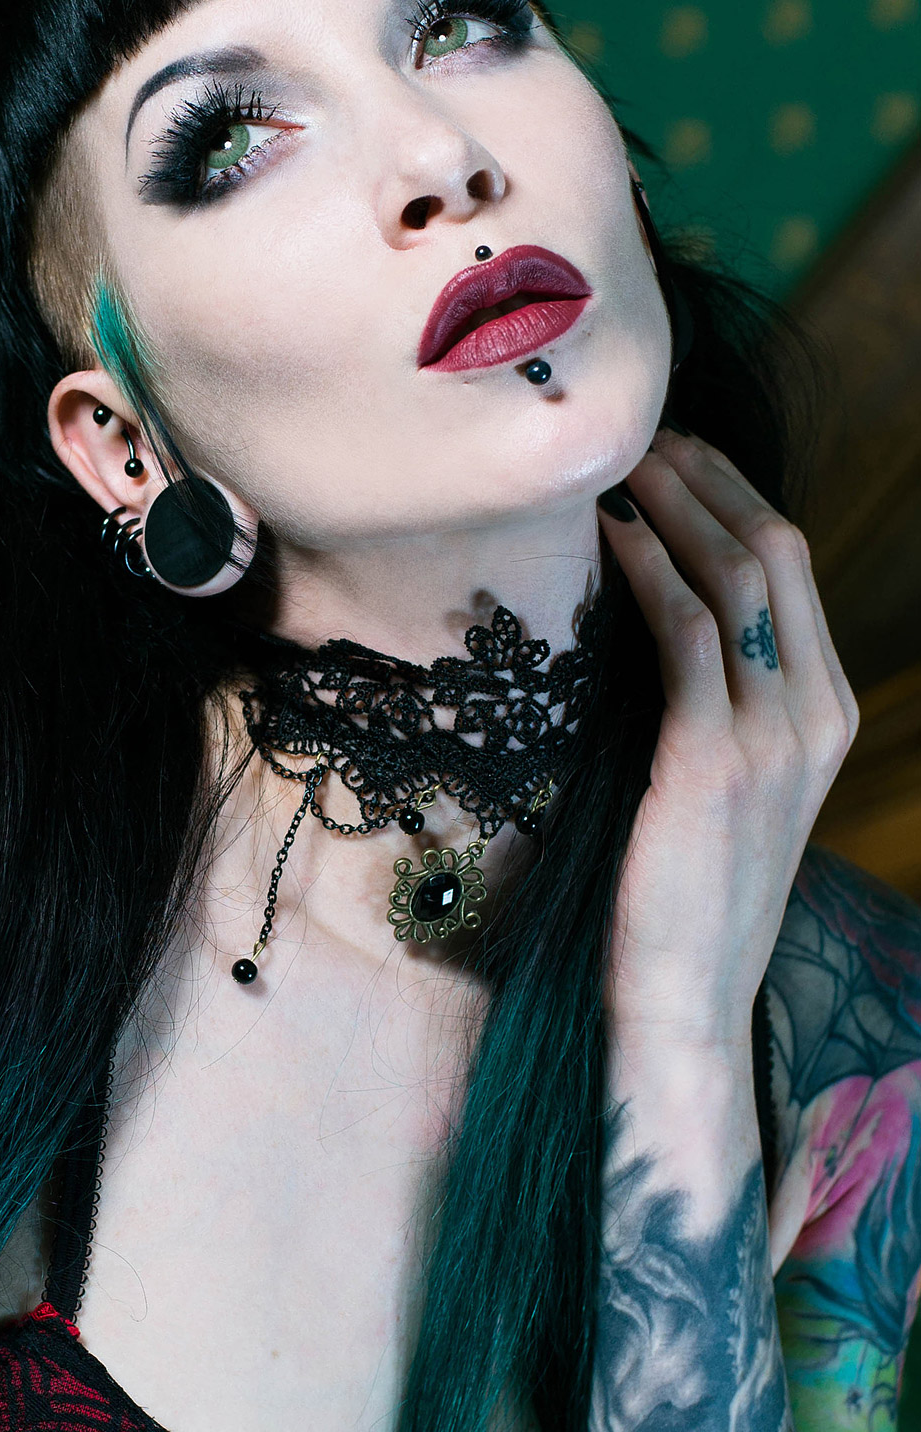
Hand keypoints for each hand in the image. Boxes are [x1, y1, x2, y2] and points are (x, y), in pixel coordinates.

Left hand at [598, 430, 857, 1062]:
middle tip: (632, 435)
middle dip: (703, 477)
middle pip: (774, 549)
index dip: (730, 495)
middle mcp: (820, 712)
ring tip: (609, 466)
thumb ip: (713, 701)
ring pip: (734, 574)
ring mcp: (777, 736)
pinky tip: (601, 538)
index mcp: (829, 711)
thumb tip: (651, 615)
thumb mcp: (720, 781)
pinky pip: (683, 631)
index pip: (790, 568)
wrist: (685, 996)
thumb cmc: (680, 889)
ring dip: (669, 504)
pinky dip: (644, 568)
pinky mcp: (715, 759)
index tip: (669, 455)